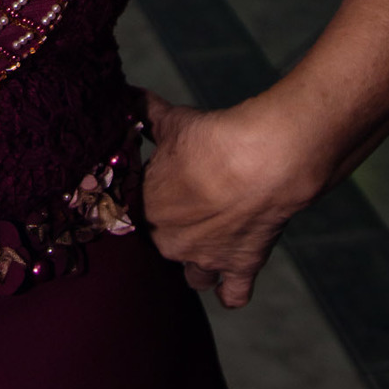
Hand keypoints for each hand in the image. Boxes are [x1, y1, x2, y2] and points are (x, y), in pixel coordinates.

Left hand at [140, 90, 315, 308]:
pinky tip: (228, 282)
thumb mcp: (172, 121)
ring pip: (192, 275)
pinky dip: (230, 290)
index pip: (135, 213)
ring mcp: (205, 260)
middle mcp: (169, 242)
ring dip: (195, 262)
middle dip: (171, 229)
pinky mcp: (240, 267)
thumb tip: (128, 94)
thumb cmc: (211, 140)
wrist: (261, 163)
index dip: (150, 199)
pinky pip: (232, 294)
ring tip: (203, 243)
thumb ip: (145, 111)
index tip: (163, 185)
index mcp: (146, 209)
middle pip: (162, 244)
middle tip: (187, 208)